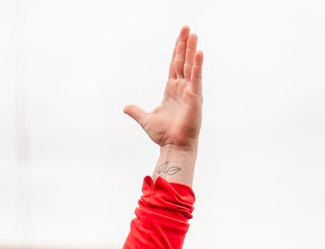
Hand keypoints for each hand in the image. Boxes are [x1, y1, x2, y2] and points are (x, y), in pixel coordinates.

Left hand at [124, 27, 202, 153]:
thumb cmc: (163, 135)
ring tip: (194, 34)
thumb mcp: (146, 119)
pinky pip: (196, 78)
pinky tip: (198, 52)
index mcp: (172, 90)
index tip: (180, 36)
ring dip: (192, 50)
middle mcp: (182, 88)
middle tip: (187, 28)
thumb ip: (136, 111)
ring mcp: (190, 91)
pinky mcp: (195, 97)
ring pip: (191, 66)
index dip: (176, 50)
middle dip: (184, 44)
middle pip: (183, 61)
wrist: (172, 146)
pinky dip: (197, 65)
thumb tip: (126, 107)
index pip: (174, 65)